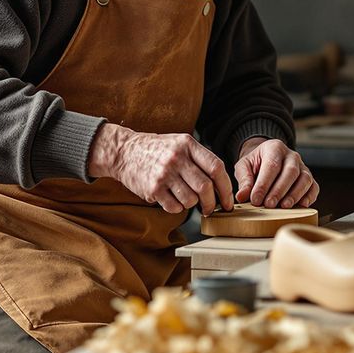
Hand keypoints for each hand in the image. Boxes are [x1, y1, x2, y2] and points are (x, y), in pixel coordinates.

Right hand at [88, 123, 233, 214]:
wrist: (124, 152)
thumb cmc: (157, 149)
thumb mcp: (180, 143)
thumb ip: (200, 158)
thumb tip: (222, 184)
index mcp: (187, 145)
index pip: (216, 168)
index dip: (226, 187)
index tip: (229, 200)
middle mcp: (176, 158)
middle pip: (205, 187)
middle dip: (212, 203)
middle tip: (210, 208)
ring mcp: (164, 174)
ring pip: (190, 200)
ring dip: (192, 205)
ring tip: (185, 198)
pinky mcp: (153, 189)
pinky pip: (174, 207)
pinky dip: (177, 208)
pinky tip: (171, 199)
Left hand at [233, 138, 317, 209]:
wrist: (266, 160)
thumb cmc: (255, 164)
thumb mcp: (244, 166)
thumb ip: (243, 180)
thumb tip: (242, 196)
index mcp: (274, 148)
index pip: (271, 166)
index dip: (264, 184)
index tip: (255, 200)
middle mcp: (292, 156)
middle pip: (290, 171)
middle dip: (279, 190)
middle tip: (269, 205)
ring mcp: (303, 166)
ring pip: (304, 179)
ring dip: (295, 194)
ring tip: (284, 207)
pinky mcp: (310, 178)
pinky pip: (314, 187)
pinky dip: (309, 197)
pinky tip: (301, 206)